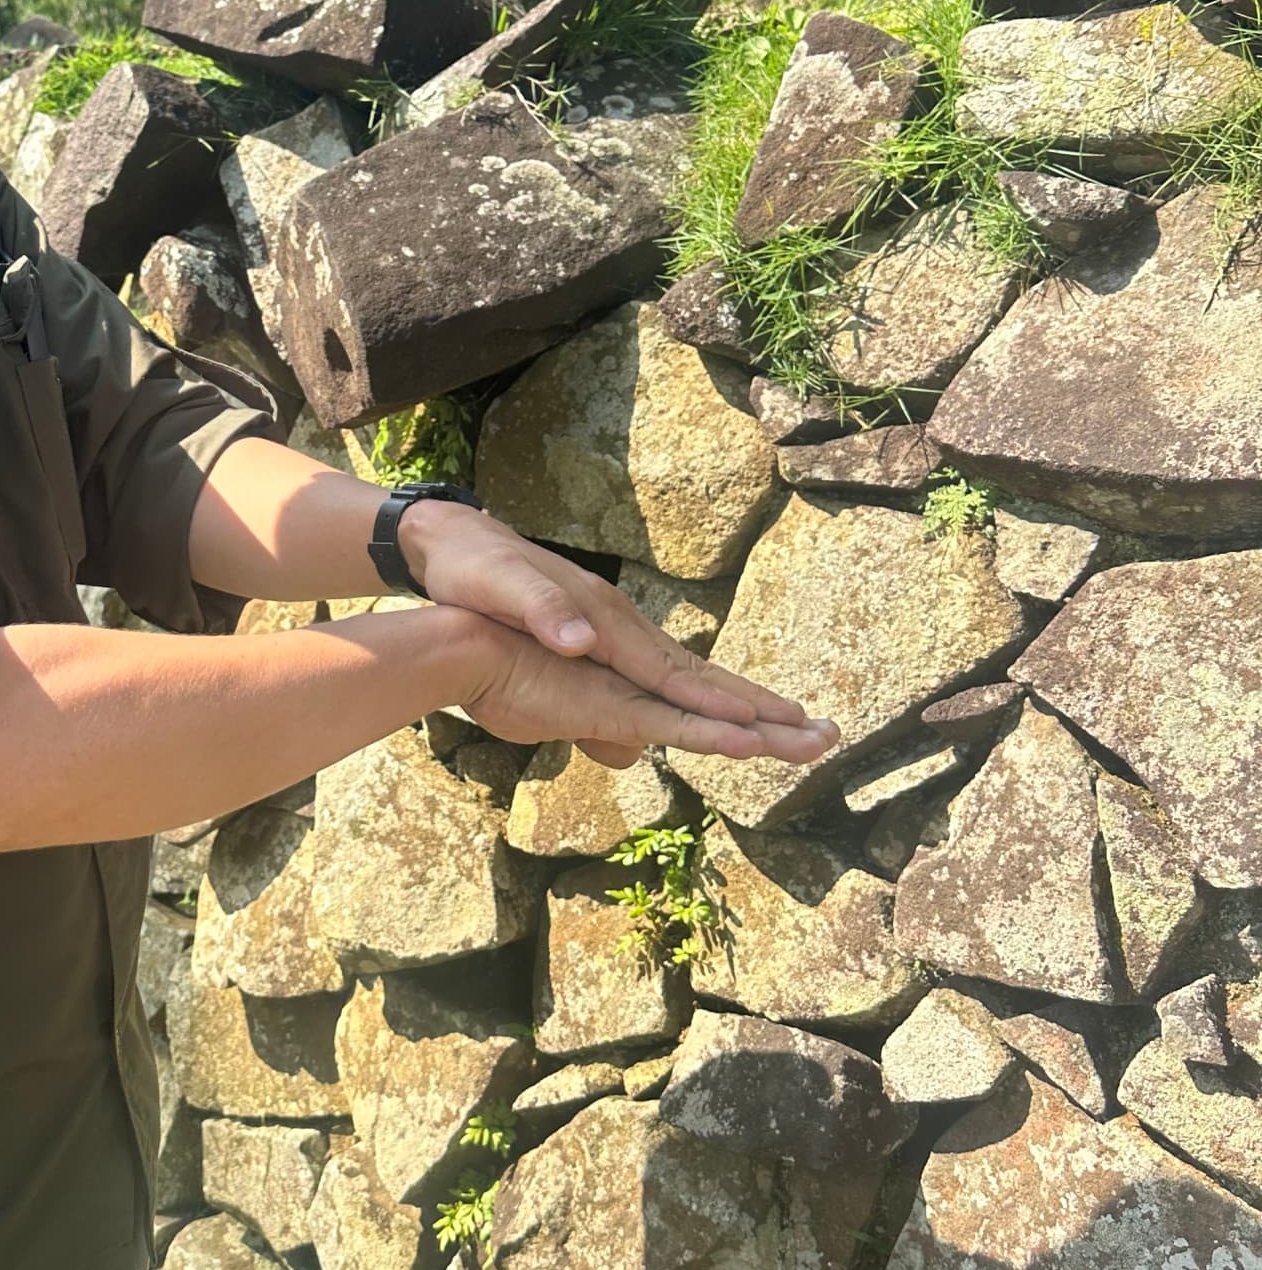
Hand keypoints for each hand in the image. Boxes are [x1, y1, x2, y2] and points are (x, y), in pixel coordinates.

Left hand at [401, 499, 834, 771]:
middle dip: (756, 705)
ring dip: (739, 701)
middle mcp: (621, 622)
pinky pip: (662, 670)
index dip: (716, 704)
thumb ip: (539, 611)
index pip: (671, 672)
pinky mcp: (601, 632)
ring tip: (787, 722)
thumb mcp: (497, 588)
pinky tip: (709, 704)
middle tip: (816, 731)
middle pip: (698, 673)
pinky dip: (697, 691)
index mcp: (603, 620)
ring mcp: (615, 626)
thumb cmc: (473, 569)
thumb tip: (580, 639)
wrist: (454, 538)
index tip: (765, 728)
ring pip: (688, 671)